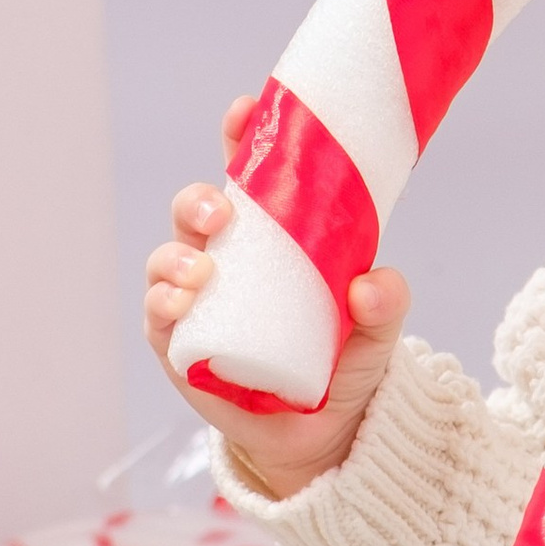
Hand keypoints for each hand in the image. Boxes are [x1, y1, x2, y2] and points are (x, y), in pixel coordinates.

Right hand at [145, 97, 410, 499]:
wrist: (323, 434)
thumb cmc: (345, 363)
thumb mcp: (378, 330)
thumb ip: (387, 303)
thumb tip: (371, 284)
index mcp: (271, 237)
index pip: (248, 175)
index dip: (241, 138)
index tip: (246, 111)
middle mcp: (228, 261)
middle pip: (195, 211)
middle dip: (198, 201)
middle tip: (223, 214)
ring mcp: (198, 302)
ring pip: (167, 260)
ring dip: (174, 257)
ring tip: (200, 271)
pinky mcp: (180, 348)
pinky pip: (158, 317)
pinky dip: (161, 305)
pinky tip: (178, 304)